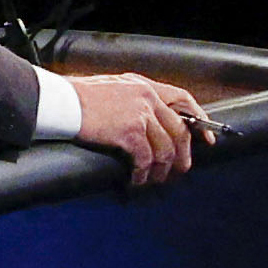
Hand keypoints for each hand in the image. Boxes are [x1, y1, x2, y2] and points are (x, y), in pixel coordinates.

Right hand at [63, 67, 215, 185]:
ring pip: (165, 149)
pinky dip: (143, 175)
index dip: (199, 120)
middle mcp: (147, 98)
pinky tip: (136, 181)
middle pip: (179, 130)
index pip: (183, 99)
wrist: (61, 102)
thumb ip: (134, 99)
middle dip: (183, 154)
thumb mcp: (113, 88)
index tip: (206, 137)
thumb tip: (145, 120)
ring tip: (153, 179)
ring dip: (162, 170)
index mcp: (144, 86)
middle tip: (180, 169)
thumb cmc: (78, 96)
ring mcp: (140, 115)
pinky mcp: (129, 133)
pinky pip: (146, 160)